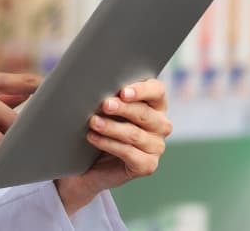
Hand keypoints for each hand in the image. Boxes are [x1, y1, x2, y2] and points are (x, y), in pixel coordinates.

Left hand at [54, 78, 171, 215]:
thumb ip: (109, 94)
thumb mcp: (105, 107)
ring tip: (93, 122)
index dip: (142, 90)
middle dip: (123, 108)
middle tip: (104, 104)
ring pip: (134, 134)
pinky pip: (129, 152)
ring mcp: (156, 146)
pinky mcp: (148, 165)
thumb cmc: (100, 125)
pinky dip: (109, 144)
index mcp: (155, 103)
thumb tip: (96, 82)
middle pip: (145, 113)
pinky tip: (94, 137)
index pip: (156, 90)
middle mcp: (160, 124)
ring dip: (112, 127)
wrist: (89, 163)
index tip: (123, 92)